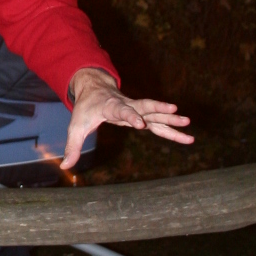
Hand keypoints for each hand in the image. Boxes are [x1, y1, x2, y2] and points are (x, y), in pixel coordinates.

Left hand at [62, 67, 192, 169]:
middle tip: (177, 111)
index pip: (122, 111)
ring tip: (189, 123)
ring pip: (156, 112)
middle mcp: (127, 105)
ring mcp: (136, 109)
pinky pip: (159, 122)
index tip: (140, 124)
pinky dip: (171, 128)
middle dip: (160, 109)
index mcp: (111, 106)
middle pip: (145, 106)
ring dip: (172, 118)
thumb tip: (65, 167)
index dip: (130, 117)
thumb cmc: (85, 109)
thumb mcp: (75, 127)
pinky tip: (187, 136)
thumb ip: (72, 147)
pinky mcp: (142, 114)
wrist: (95, 88)